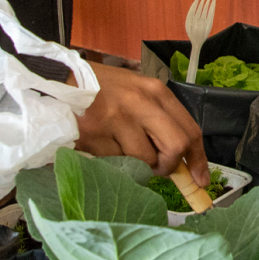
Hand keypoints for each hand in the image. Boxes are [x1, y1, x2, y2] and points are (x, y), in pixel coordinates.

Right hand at [77, 61, 206, 183]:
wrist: (57, 80)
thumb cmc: (101, 88)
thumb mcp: (136, 92)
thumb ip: (158, 118)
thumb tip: (181, 157)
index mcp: (155, 91)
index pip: (189, 129)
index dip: (198, 159)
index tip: (200, 178)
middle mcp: (140, 103)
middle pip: (175, 147)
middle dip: (169, 165)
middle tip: (158, 168)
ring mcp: (117, 119)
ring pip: (144, 160)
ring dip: (137, 163)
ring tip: (121, 146)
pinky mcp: (95, 135)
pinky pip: (117, 162)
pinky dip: (114, 160)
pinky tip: (103, 143)